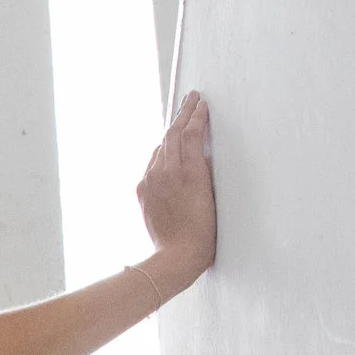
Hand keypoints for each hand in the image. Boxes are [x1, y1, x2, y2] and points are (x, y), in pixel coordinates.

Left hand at [135, 89, 215, 288]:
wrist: (176, 256)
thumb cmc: (204, 233)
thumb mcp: (212, 196)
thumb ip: (204, 169)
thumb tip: (198, 150)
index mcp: (189, 172)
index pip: (190, 133)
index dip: (196, 115)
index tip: (201, 103)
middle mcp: (166, 172)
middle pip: (173, 134)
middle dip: (183, 114)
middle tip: (191, 98)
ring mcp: (151, 180)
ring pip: (161, 147)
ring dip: (172, 132)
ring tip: (181, 120)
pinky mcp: (142, 190)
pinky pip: (152, 164)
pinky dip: (162, 153)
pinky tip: (168, 150)